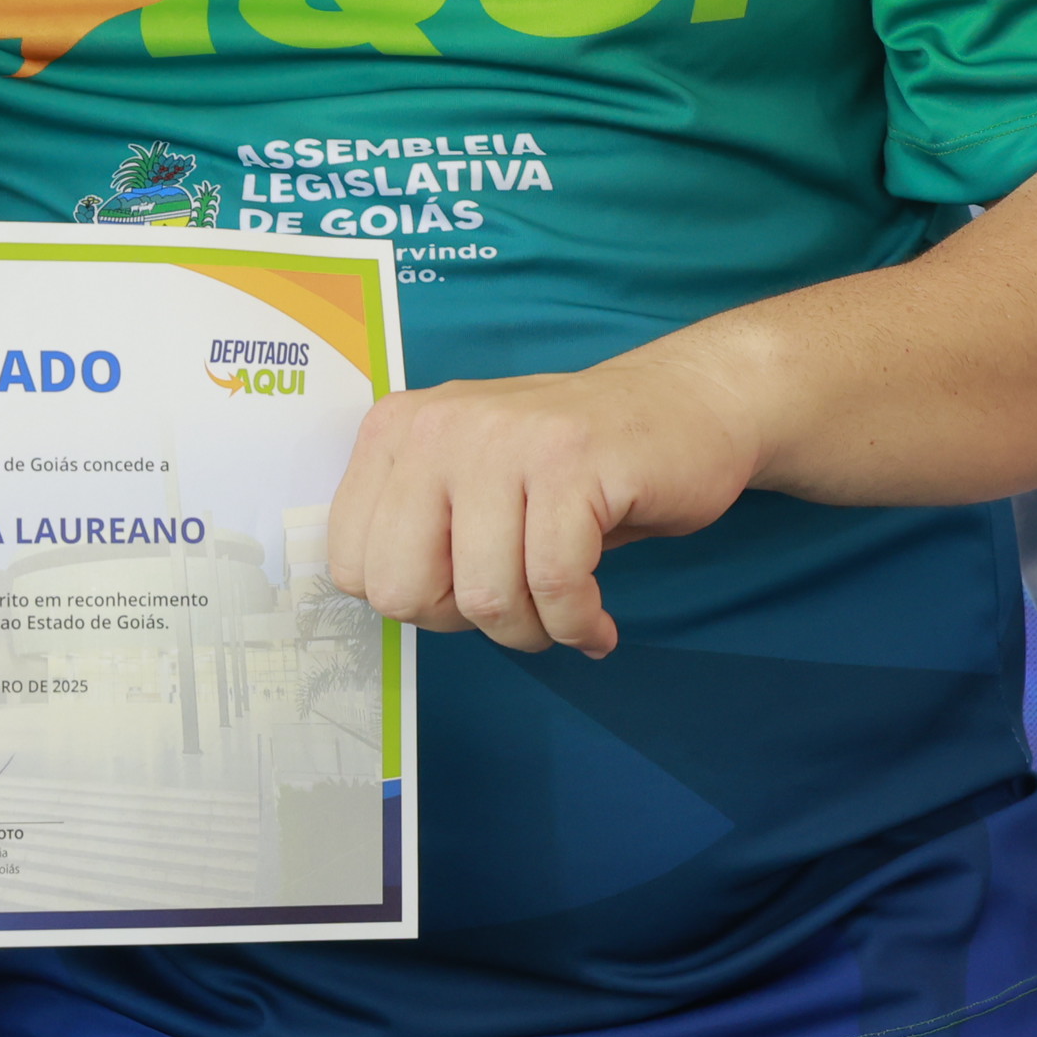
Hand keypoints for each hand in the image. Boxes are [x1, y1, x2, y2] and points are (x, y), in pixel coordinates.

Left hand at [324, 352, 762, 653]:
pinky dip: (579, 625)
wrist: (684, 405)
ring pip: (485, 595)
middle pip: (403, 590)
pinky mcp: (572, 462)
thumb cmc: (573, 467)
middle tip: (516, 607)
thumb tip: (387, 609)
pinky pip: (555, 584)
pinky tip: (597, 624)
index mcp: (397, 431)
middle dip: (463, 623)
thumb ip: (419, 532)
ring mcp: (505, 439)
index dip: (415, 601)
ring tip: (567, 612)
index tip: (465, 591)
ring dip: (535, 631)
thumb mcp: (472, 484)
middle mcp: (438, 427)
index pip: (352, 566)